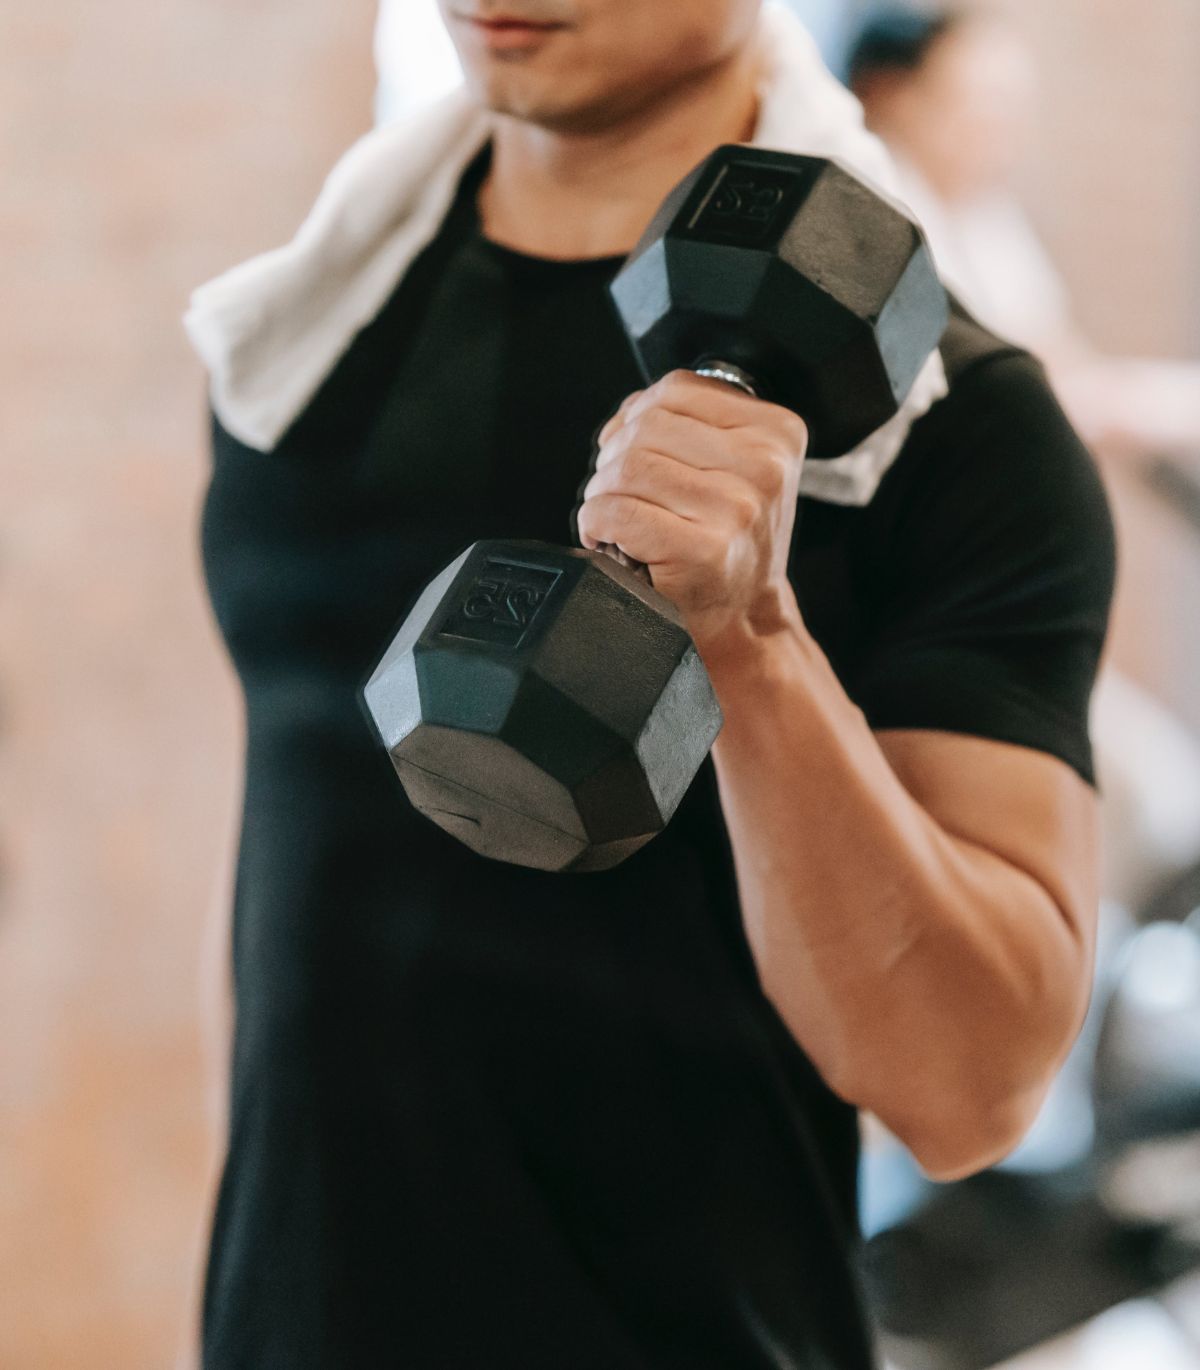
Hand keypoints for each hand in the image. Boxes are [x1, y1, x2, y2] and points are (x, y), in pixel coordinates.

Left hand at [578, 370, 808, 659]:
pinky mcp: (704, 550)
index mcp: (778, 432)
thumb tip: (626, 414)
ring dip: (602, 493)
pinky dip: (596, 522)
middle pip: (647, 427)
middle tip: (617, 493)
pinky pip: (618, 513)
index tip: (633, 452)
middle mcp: (765, 466)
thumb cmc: (729, 538)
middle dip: (614, 458)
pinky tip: (610, 538)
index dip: (636, 416)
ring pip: (628, 467)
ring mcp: (737, 509)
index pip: (676, 389)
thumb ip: (688, 424)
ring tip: (614, 517)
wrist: (745, 615)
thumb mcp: (735, 467)